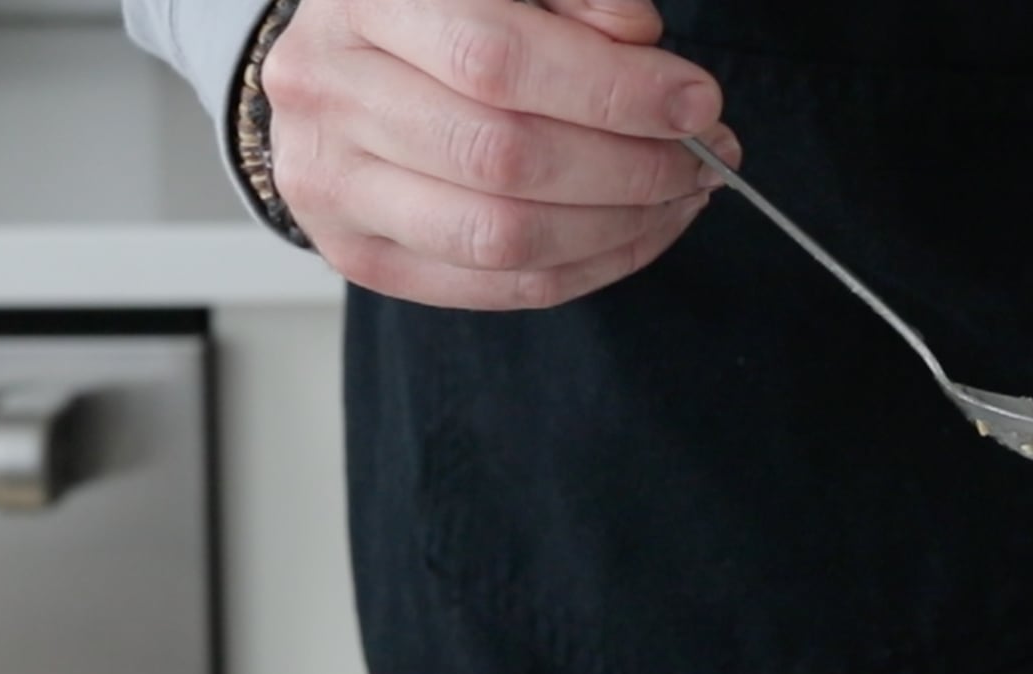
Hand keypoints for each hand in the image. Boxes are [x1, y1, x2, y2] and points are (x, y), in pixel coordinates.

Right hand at [261, 0, 739, 309]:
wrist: (341, 62)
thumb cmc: (449, 10)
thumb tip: (650, 60)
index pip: (497, 60)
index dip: (614, 90)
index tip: (697, 103)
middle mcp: (330, 90)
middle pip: (503, 157)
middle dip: (632, 167)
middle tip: (703, 158)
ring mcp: (333, 183)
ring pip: (501, 236)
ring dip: (620, 226)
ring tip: (679, 197)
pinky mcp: (361, 254)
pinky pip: (498, 287)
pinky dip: (590, 268)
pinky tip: (638, 233)